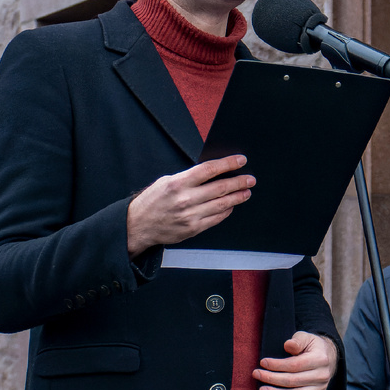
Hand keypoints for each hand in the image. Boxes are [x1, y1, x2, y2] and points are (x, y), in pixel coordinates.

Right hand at [126, 155, 254, 255]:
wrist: (139, 225)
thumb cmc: (152, 201)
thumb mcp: (166, 181)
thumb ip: (188, 178)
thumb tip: (212, 172)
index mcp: (178, 183)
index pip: (209, 170)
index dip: (228, 164)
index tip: (240, 160)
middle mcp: (185, 199)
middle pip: (220, 188)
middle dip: (239, 182)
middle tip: (250, 179)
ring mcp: (190, 215)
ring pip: (222, 204)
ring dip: (237, 197)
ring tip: (246, 192)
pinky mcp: (193, 228)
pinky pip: (216, 218)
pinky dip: (226, 211)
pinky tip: (232, 206)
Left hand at [254, 332, 337, 389]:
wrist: (327, 358)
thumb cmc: (312, 347)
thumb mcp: (306, 337)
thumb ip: (297, 340)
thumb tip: (288, 345)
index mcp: (320, 359)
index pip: (295, 365)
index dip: (277, 365)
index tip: (263, 363)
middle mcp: (322, 375)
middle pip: (293, 381)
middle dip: (272, 378)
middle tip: (257, 374)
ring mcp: (320, 388)